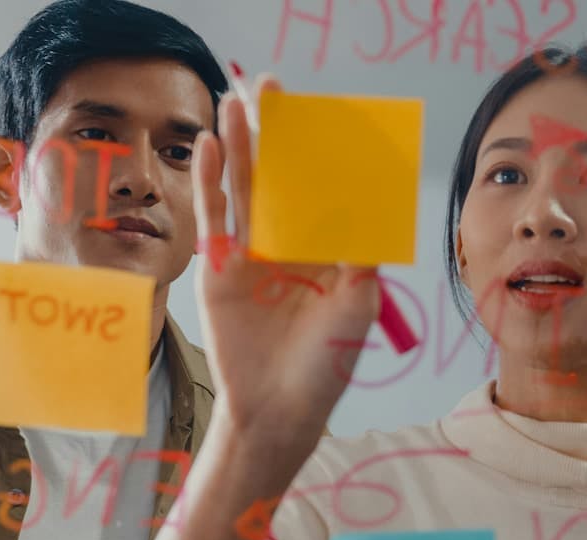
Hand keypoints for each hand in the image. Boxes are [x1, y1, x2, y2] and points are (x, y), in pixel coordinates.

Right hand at [191, 76, 380, 461]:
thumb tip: (373, 199)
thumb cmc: (326, 362)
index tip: (324, 113)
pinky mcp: (218, 267)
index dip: (321, 152)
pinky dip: (212, 180)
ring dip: (242, 144)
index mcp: (327, 249)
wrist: (279, 406)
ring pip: (245, 187)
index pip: (323, 187)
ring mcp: (251, 253)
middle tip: (272, 86)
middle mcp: (288, 244)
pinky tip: (213, 146)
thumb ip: (363, 250)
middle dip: (277, 133)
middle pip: (280, 177)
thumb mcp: (358, 301)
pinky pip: (215, 215)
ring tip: (237, 102)